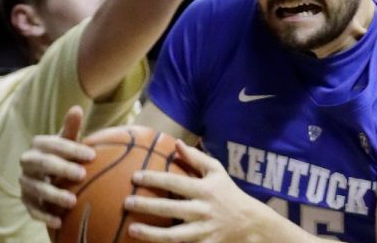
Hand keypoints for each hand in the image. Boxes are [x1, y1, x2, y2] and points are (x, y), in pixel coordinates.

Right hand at [19, 106, 95, 227]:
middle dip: (61, 169)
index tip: (92, 156)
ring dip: (54, 195)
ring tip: (73, 202)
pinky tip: (59, 222)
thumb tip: (76, 108)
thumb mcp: (66, 141)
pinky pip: (33, 209)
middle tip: (82, 175)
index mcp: (38, 146)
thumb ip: (71, 128)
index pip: (53, 145)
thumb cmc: (63, 155)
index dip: (71, 149)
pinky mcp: (26, 201)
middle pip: (42, 164)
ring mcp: (26, 183)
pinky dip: (44, 216)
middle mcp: (28, 163)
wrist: (49, 175)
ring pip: (37, 189)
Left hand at [123, 140, 270, 242]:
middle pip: (170, 208)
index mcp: (205, 189)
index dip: (154, 178)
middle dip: (146, 205)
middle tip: (126, 202)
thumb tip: (176, 144)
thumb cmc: (229, 193)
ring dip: (151, 233)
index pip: (175, 181)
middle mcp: (203, 210)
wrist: (250, 223)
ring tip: (131, 229)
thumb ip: (197, 158)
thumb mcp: (217, 172)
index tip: (135, 176)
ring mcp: (203, 231)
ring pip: (174, 235)